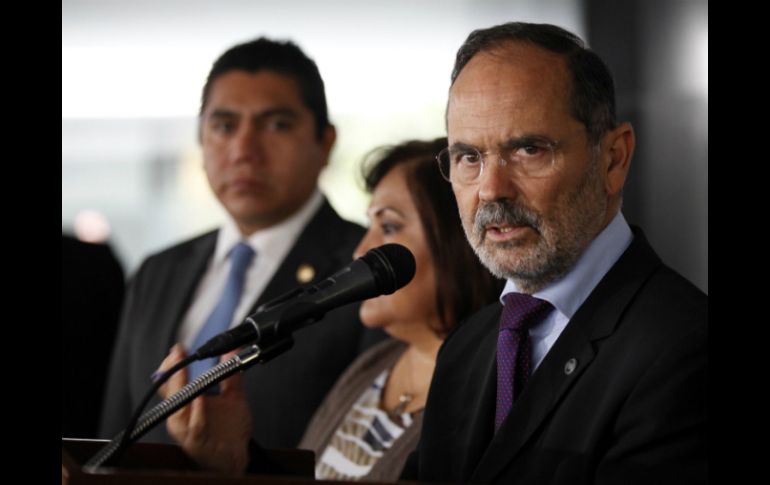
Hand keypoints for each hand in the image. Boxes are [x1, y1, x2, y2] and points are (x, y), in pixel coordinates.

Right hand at [157, 344, 251, 474]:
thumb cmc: (230, 430)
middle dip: (173, 373)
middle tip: (178, 356)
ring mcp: (187, 430)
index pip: (171, 382)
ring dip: (180, 389)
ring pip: (177, 409)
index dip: (171, 365)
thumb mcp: (233, 397)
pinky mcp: (196, 443)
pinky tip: (200, 399)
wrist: (237, 455)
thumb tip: (232, 351)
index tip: (179, 349)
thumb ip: (231, 375)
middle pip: (170, 392)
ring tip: (185, 373)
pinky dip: (196, 413)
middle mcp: (183, 416)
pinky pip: (194, 427)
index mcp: (187, 404)